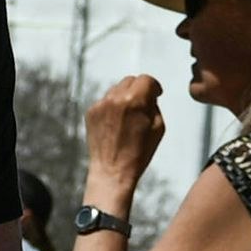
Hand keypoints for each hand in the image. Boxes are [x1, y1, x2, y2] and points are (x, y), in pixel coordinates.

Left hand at [83, 74, 165, 198]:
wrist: (113, 171)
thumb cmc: (139, 152)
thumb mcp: (159, 127)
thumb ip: (154, 105)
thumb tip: (148, 95)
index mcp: (135, 100)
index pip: (146, 79)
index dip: (154, 86)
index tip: (156, 94)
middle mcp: (115, 98)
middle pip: (130, 80)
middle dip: (139, 89)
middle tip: (142, 104)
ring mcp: (100, 105)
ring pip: (116, 89)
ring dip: (125, 96)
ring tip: (128, 117)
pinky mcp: (90, 112)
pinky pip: (105, 101)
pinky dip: (112, 107)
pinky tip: (116, 123)